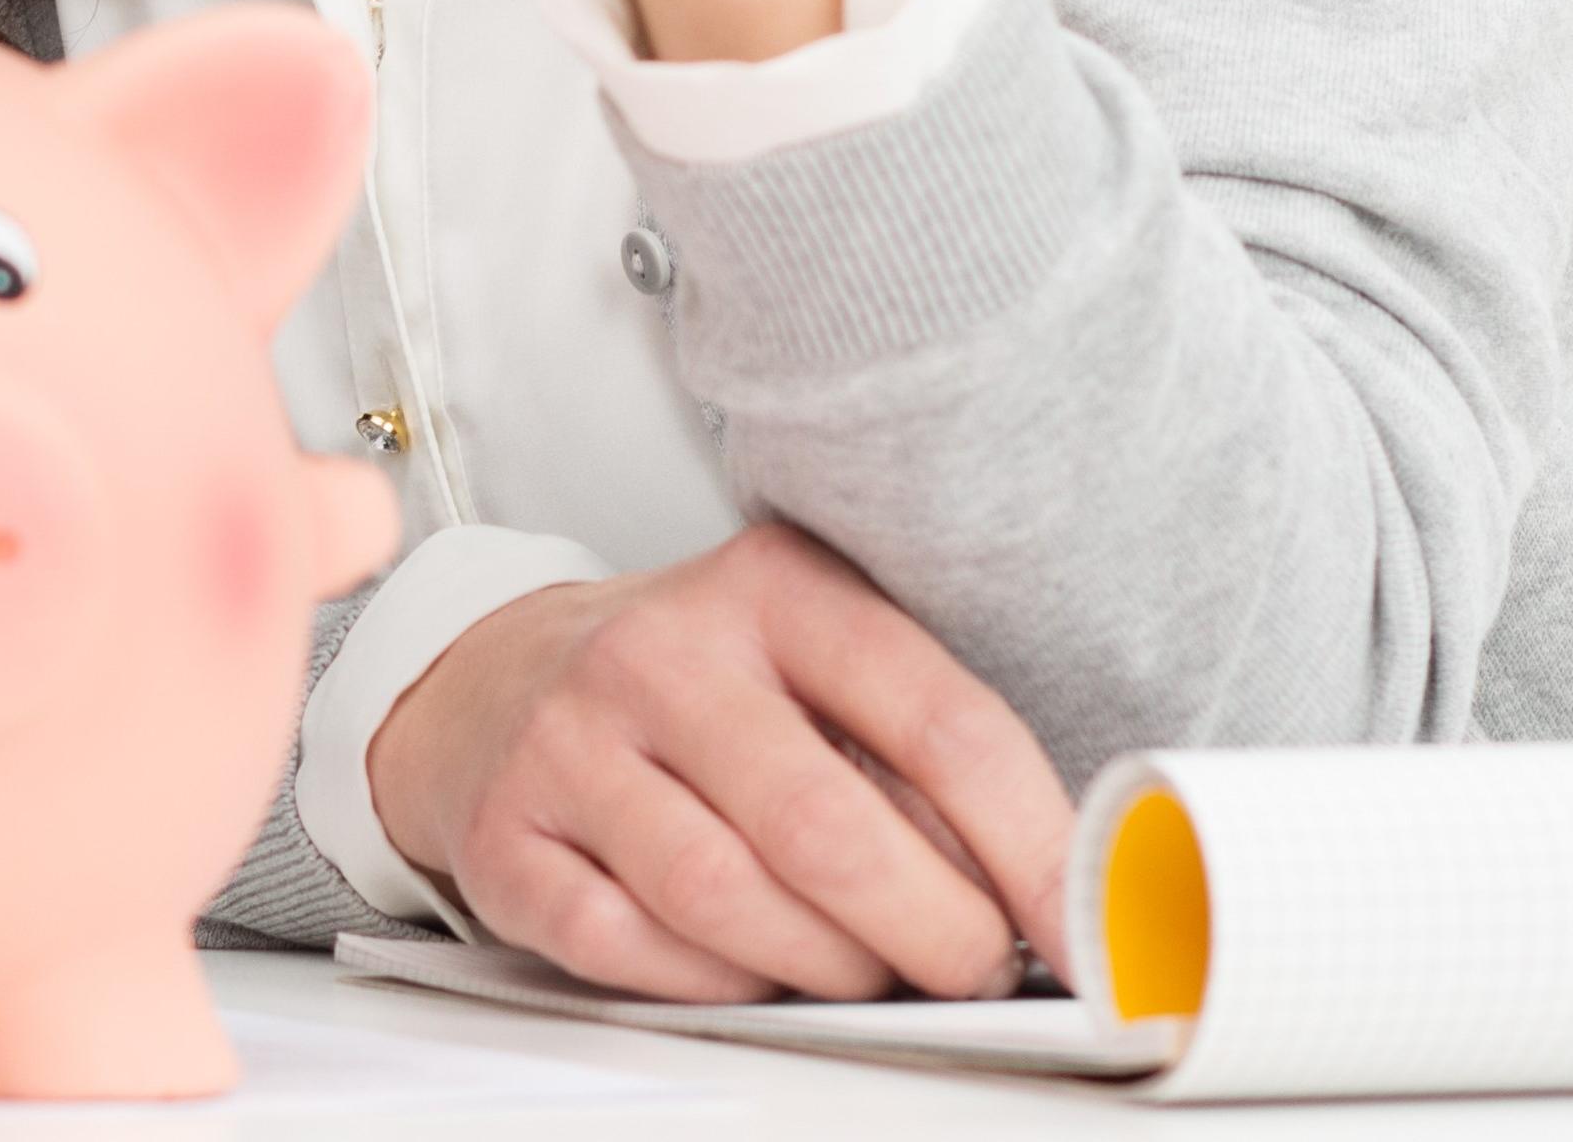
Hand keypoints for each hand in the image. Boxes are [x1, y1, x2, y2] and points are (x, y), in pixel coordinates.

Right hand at [369, 525, 1076, 1002]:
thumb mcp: (813, 667)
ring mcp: (566, 745)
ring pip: (728, 901)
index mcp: (772, 590)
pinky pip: (631, 950)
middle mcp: (658, 656)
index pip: (939, 725)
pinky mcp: (504, 839)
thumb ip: (915, 756)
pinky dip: (711, 982)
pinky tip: (742, 960)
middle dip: (935, 933)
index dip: (1034, 848)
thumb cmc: (697, 692)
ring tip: (858, 967)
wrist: (492, 683)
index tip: (1081, 926)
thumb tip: (1039, 897)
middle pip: (828, 833)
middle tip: (971, 967)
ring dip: (826, 968)